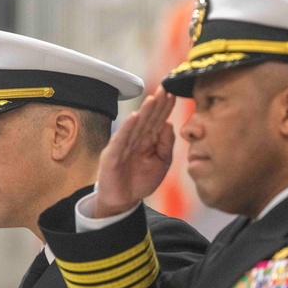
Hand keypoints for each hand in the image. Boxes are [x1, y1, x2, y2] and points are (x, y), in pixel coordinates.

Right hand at [93, 88, 176, 217]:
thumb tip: (170, 124)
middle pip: (148, 118)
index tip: (174, 92)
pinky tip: (134, 117)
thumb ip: (166, 145)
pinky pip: (121, 140)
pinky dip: (127, 128)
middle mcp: (135, 138)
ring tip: (153, 98)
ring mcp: (123, 145)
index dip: (165, 107)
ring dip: (144, 111)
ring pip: (136, 126)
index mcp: (148, 139)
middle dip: (157, 103)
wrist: (124, 200)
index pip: (158, 120)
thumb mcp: (161, 163)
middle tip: (166, 87)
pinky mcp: (113, 155)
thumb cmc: (141, 180)